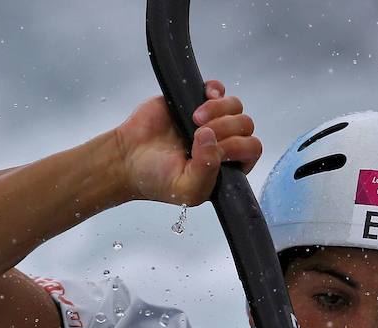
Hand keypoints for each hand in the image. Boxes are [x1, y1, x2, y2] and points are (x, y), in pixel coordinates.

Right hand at [113, 79, 261, 205]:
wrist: (127, 157)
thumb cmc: (155, 178)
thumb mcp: (186, 188)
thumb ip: (206, 171)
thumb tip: (210, 137)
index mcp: (226, 167)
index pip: (251, 150)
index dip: (237, 146)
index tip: (213, 149)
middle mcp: (222, 142)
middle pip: (245, 125)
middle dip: (225, 128)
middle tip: (198, 133)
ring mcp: (211, 120)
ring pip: (235, 106)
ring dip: (219, 110)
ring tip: (194, 118)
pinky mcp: (195, 100)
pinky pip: (218, 89)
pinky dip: (215, 90)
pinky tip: (203, 99)